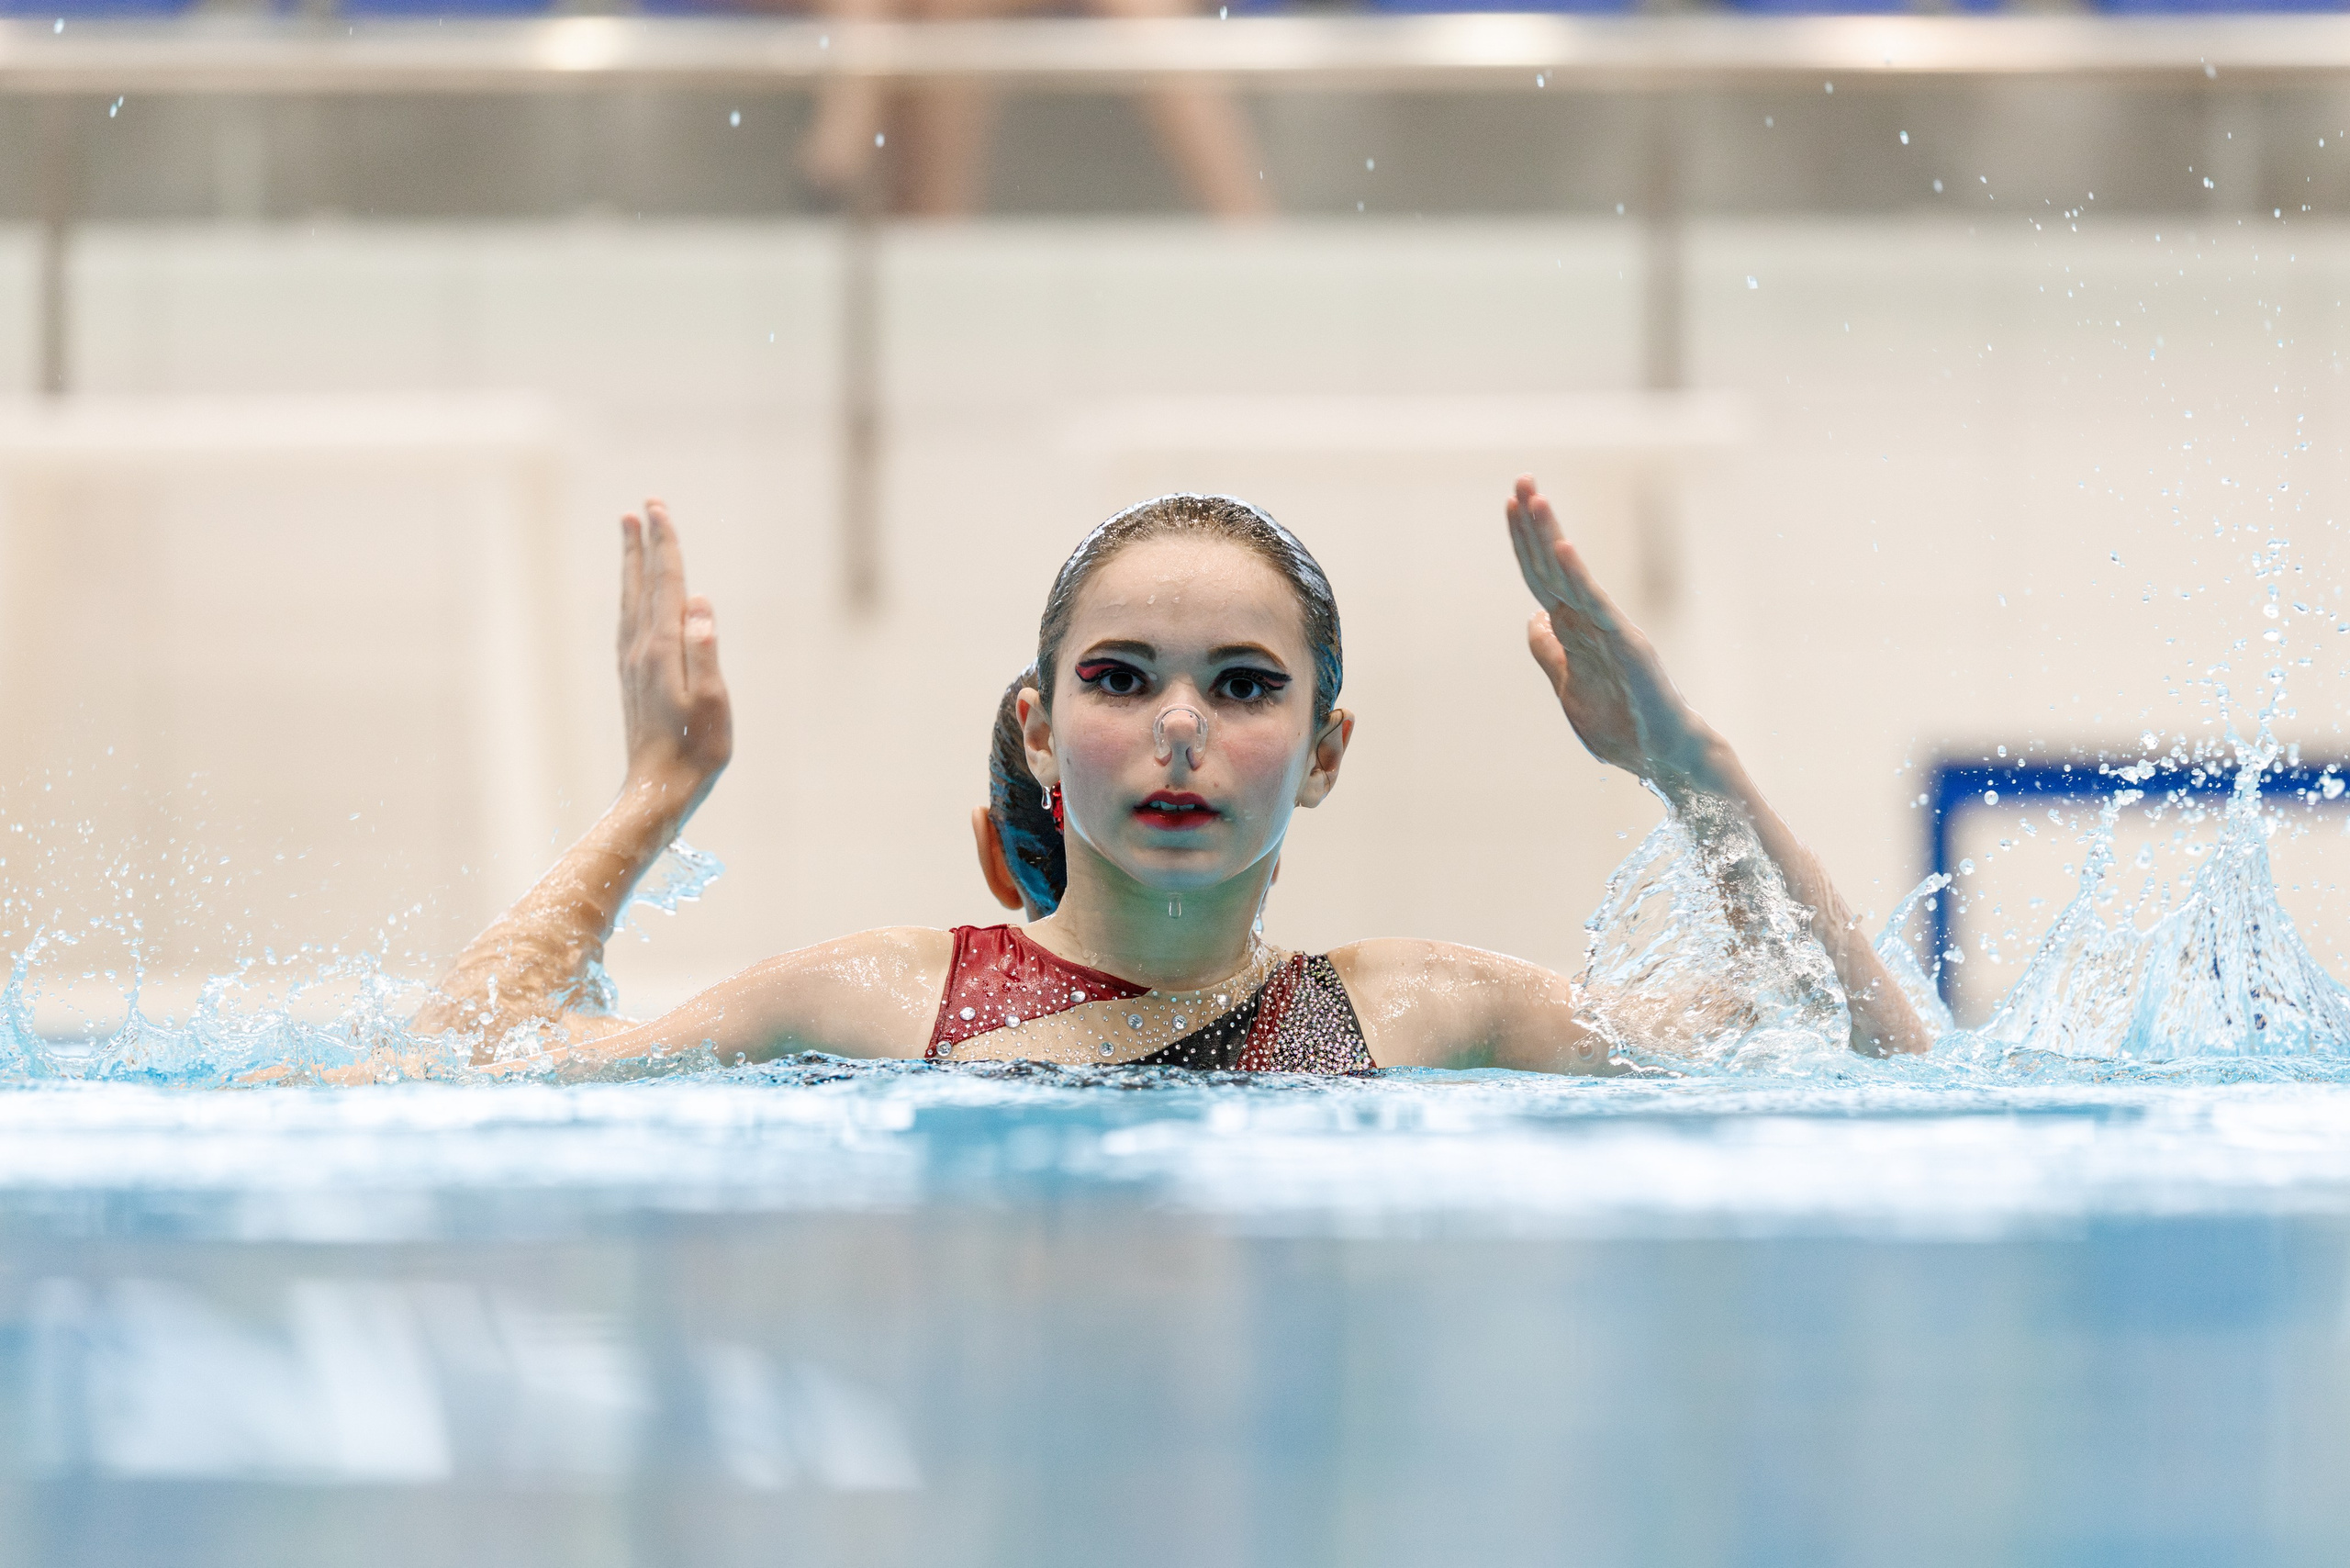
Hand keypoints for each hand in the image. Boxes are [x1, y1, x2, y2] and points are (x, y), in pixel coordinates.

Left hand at [618, 501, 732, 819]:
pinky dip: (632, 595)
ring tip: (631, 533)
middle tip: (642, 506)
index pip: (666, 584)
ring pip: (631, 600)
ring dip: (633, 564)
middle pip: (642, 584)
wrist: (658, 790)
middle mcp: (641, 649)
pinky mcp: (632, 678)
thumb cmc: (695, 750)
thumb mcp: (713, 703)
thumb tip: (701, 604)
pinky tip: (634, 595)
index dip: (665, 544)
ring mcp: (632, 663)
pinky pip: (628, 620)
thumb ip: (706, 651)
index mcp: (663, 650)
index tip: (658, 508)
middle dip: (643, 543)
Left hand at [1506, 475, 1723, 798]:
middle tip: (1523, 478)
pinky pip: (1597, 608)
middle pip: (1553, 566)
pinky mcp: (1628, 647)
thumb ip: (1550, 653)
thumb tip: (1533, 619)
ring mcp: (1610, 631)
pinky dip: (1578, 577)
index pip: (1542, 577)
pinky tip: (1561, 548)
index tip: (1512, 502)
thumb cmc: (1622, 725)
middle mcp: (1591, 622)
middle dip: (1536, 522)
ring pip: (1572, 577)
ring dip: (1551, 536)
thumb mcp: (1568, 687)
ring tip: (1536, 498)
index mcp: (1575, 631)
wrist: (1665, 756)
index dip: (1524, 542)